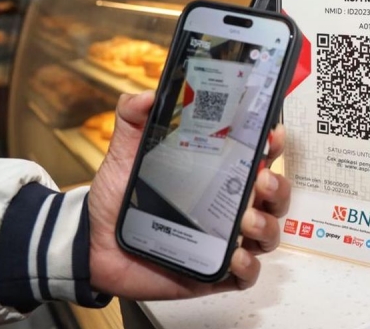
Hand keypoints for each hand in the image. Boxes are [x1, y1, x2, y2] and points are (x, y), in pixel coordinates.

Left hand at [87, 90, 290, 298]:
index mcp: (217, 174)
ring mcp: (225, 239)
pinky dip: (248, 266)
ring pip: (268, 233)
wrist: (92, 244)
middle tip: (261, 179)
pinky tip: (235, 256)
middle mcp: (228, 206)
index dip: (272, 145)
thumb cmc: (118, 199)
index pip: (258, 156)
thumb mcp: (125, 154)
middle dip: (278, 186)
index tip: (272, 135)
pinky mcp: (215, 272)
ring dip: (266, 224)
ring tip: (246, 218)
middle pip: (274, 195)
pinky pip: (247, 274)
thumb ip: (134, 120)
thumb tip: (148, 95)